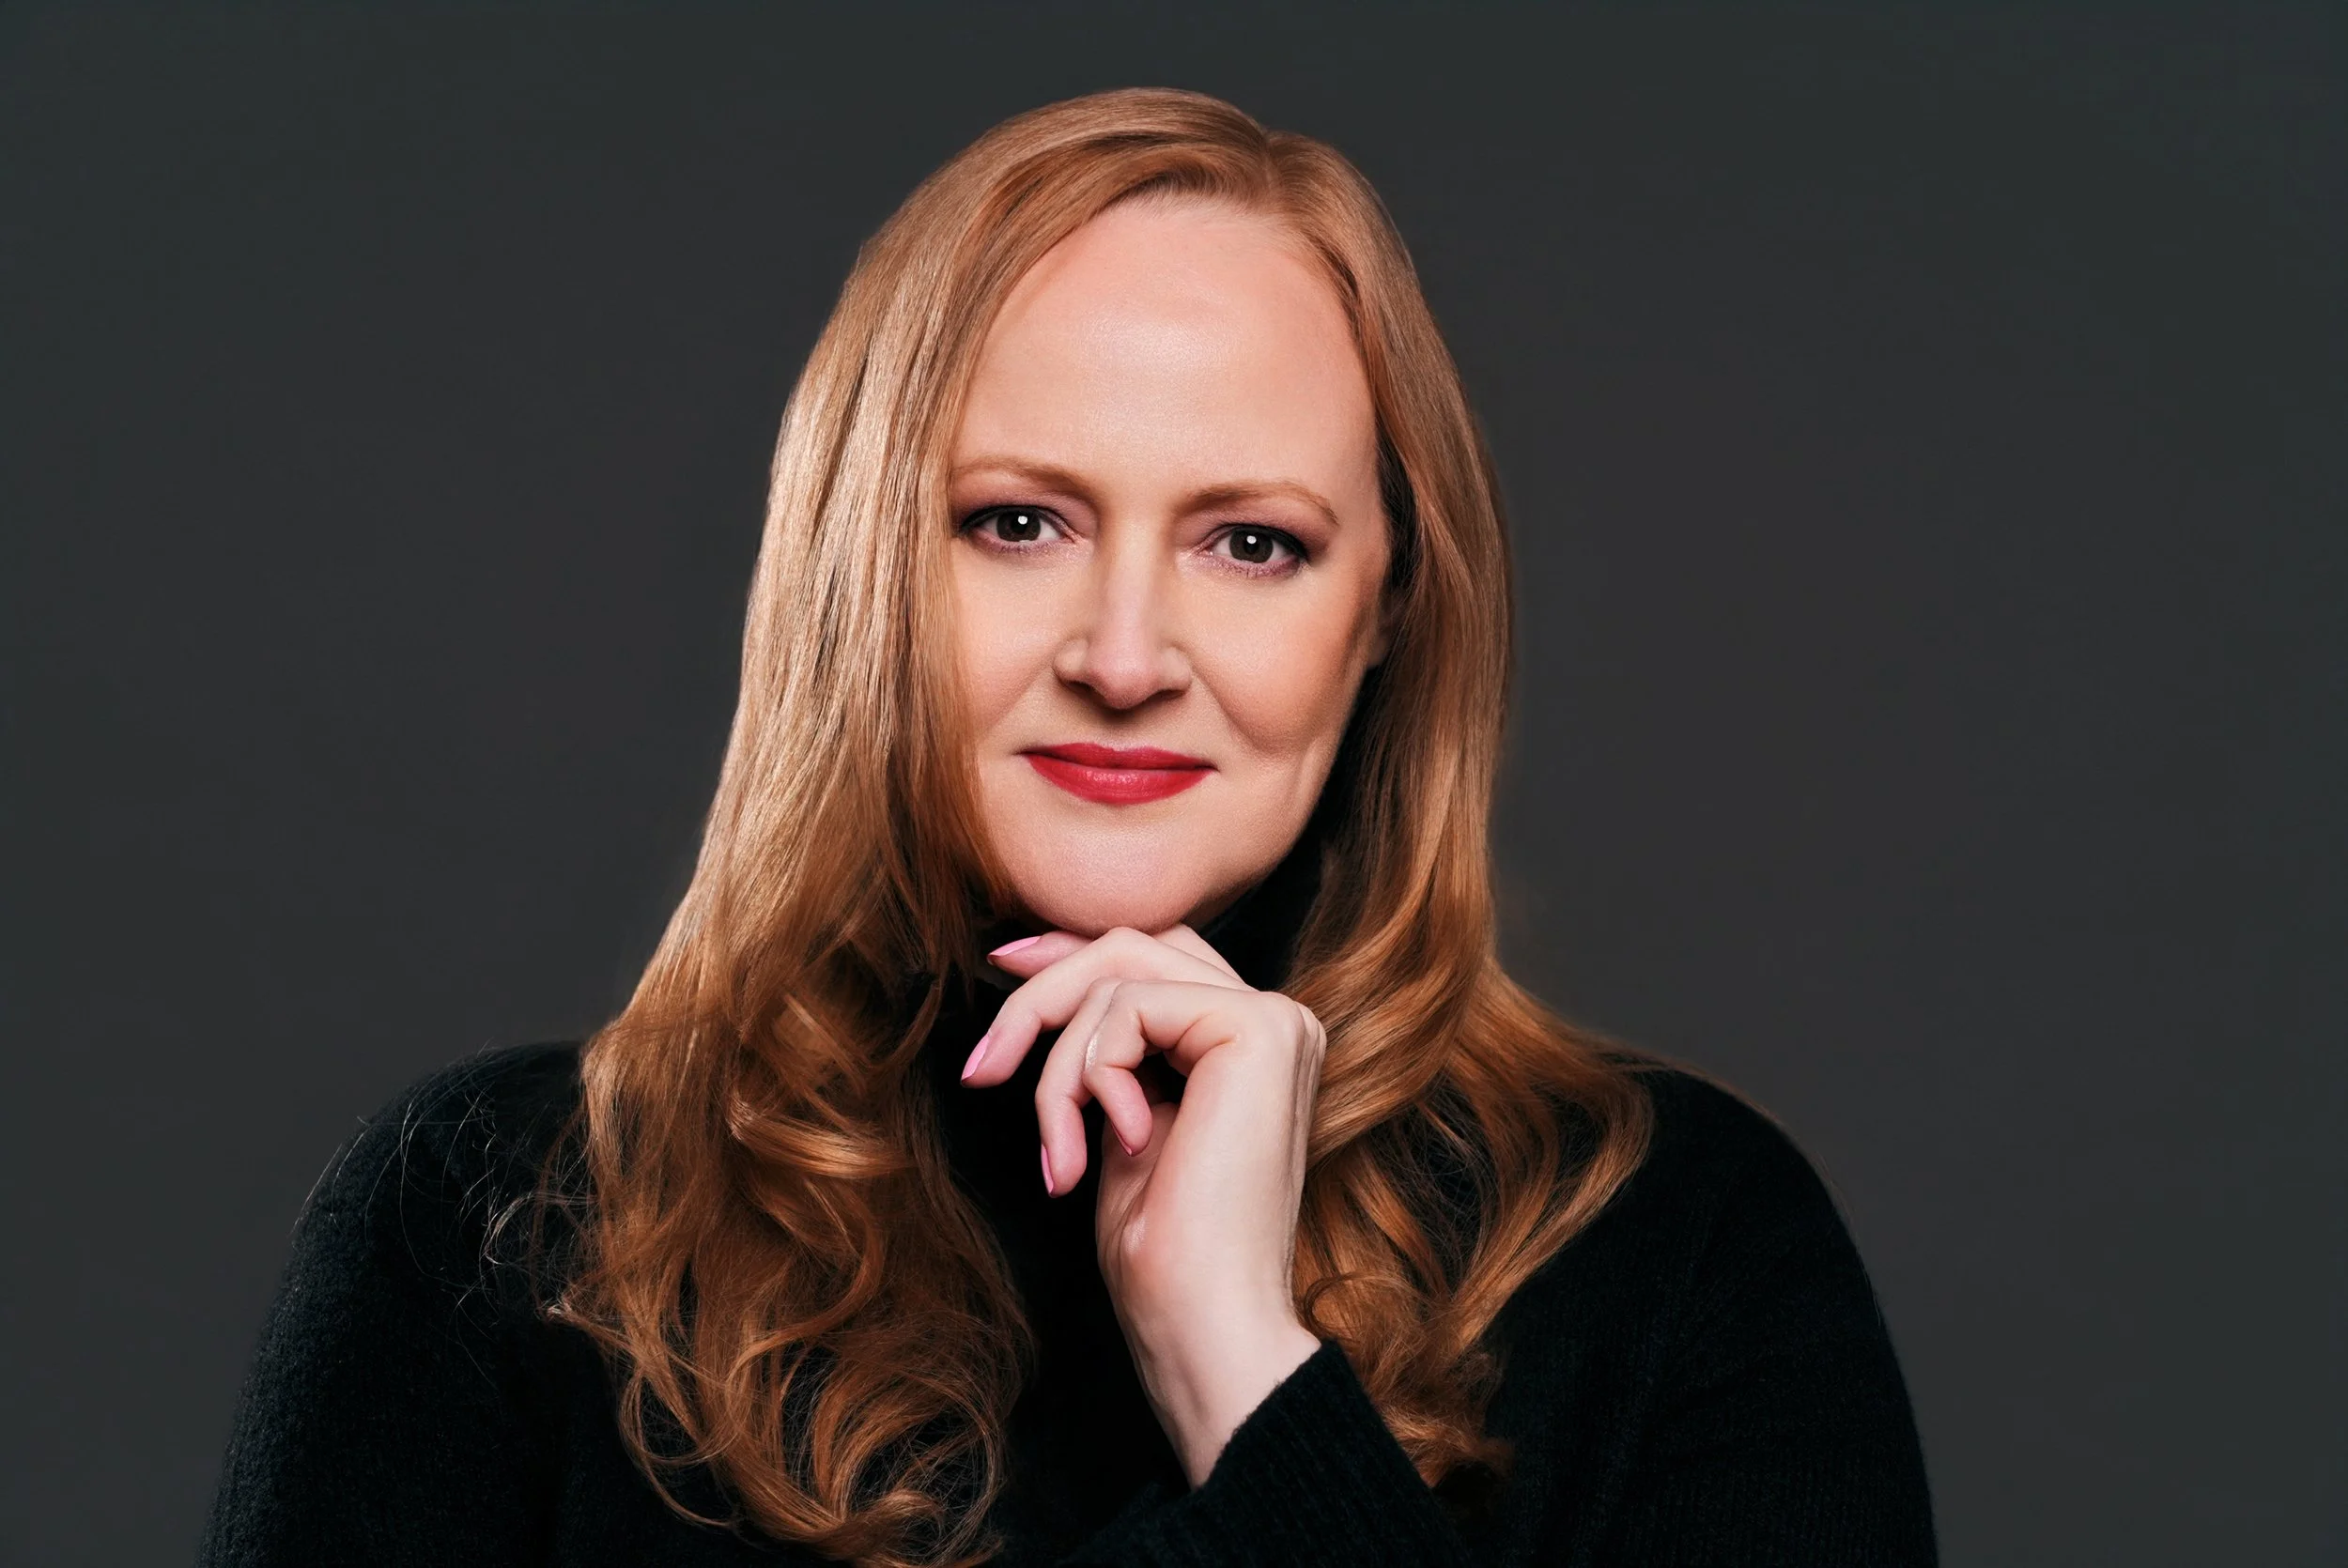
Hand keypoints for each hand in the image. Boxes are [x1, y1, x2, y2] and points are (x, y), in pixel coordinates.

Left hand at [962, 924, 1327, 1484]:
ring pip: (1120, 971)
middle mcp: (1276, 1021)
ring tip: (1056, 1149)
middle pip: (1133, 947)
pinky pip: (1128, 1007)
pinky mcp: (1258, 1030)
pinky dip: (1088, 1075)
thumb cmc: (1163, 1254)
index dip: (1073, 950)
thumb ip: (1111, 1051)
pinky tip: (1108, 1149)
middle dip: (1041, 994)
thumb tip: (1049, 975)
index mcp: (1252, 1044)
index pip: (1156, 955)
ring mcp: (1274, 1020)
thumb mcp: (1121, 1125)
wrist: (1203, 1322)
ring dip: (1057, 1063)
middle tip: (982, 1067)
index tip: (1003, 965)